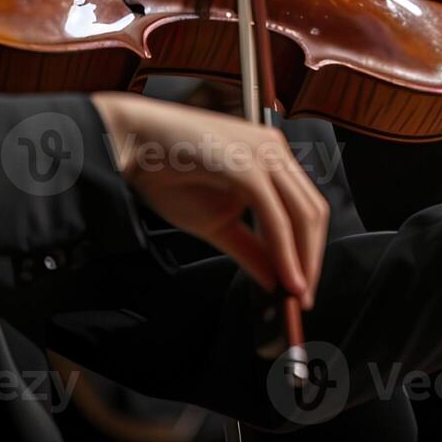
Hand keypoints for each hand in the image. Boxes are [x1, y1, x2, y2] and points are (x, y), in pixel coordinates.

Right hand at [89, 92, 327, 307]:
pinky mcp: (247, 167)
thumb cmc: (166, 174)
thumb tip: (274, 279)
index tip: (304, 284)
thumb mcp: (215, 222)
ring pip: (302, 214)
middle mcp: (275, 151)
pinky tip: (284, 278)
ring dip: (303, 259)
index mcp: (272, 157)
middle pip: (313, 212)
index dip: (311, 248)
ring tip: (296, 293)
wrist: (128, 144)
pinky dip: (284, 251)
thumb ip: (250, 249)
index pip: (307, 207)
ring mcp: (264, 155)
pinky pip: (275, 216)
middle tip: (304, 297)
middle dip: (312, 259)